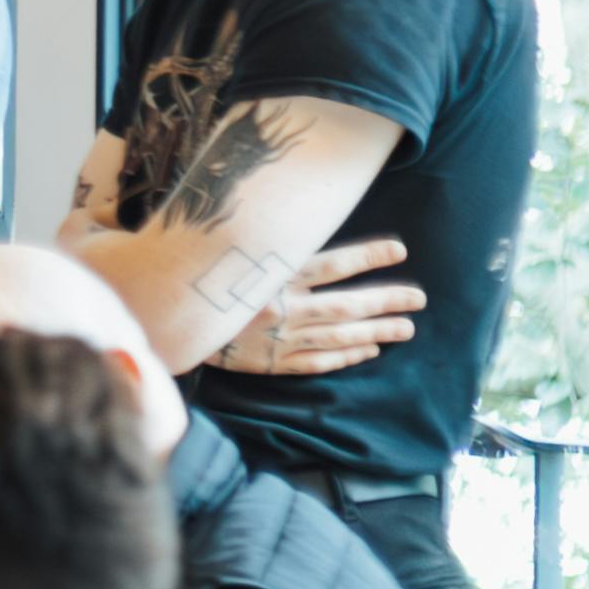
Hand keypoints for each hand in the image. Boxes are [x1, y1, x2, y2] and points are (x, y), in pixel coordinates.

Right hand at [207, 237, 422, 378]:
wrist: (169, 324)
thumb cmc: (205, 281)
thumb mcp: (235, 255)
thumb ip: (271, 246)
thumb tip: (303, 226)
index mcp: (274, 277)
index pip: (332, 264)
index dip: (368, 256)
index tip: (400, 249)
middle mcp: (281, 308)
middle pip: (346, 304)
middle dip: (387, 300)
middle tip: (419, 299)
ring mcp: (279, 338)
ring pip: (339, 336)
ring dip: (376, 331)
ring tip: (407, 328)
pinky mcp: (271, 363)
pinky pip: (317, 362)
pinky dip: (345, 356)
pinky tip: (369, 350)